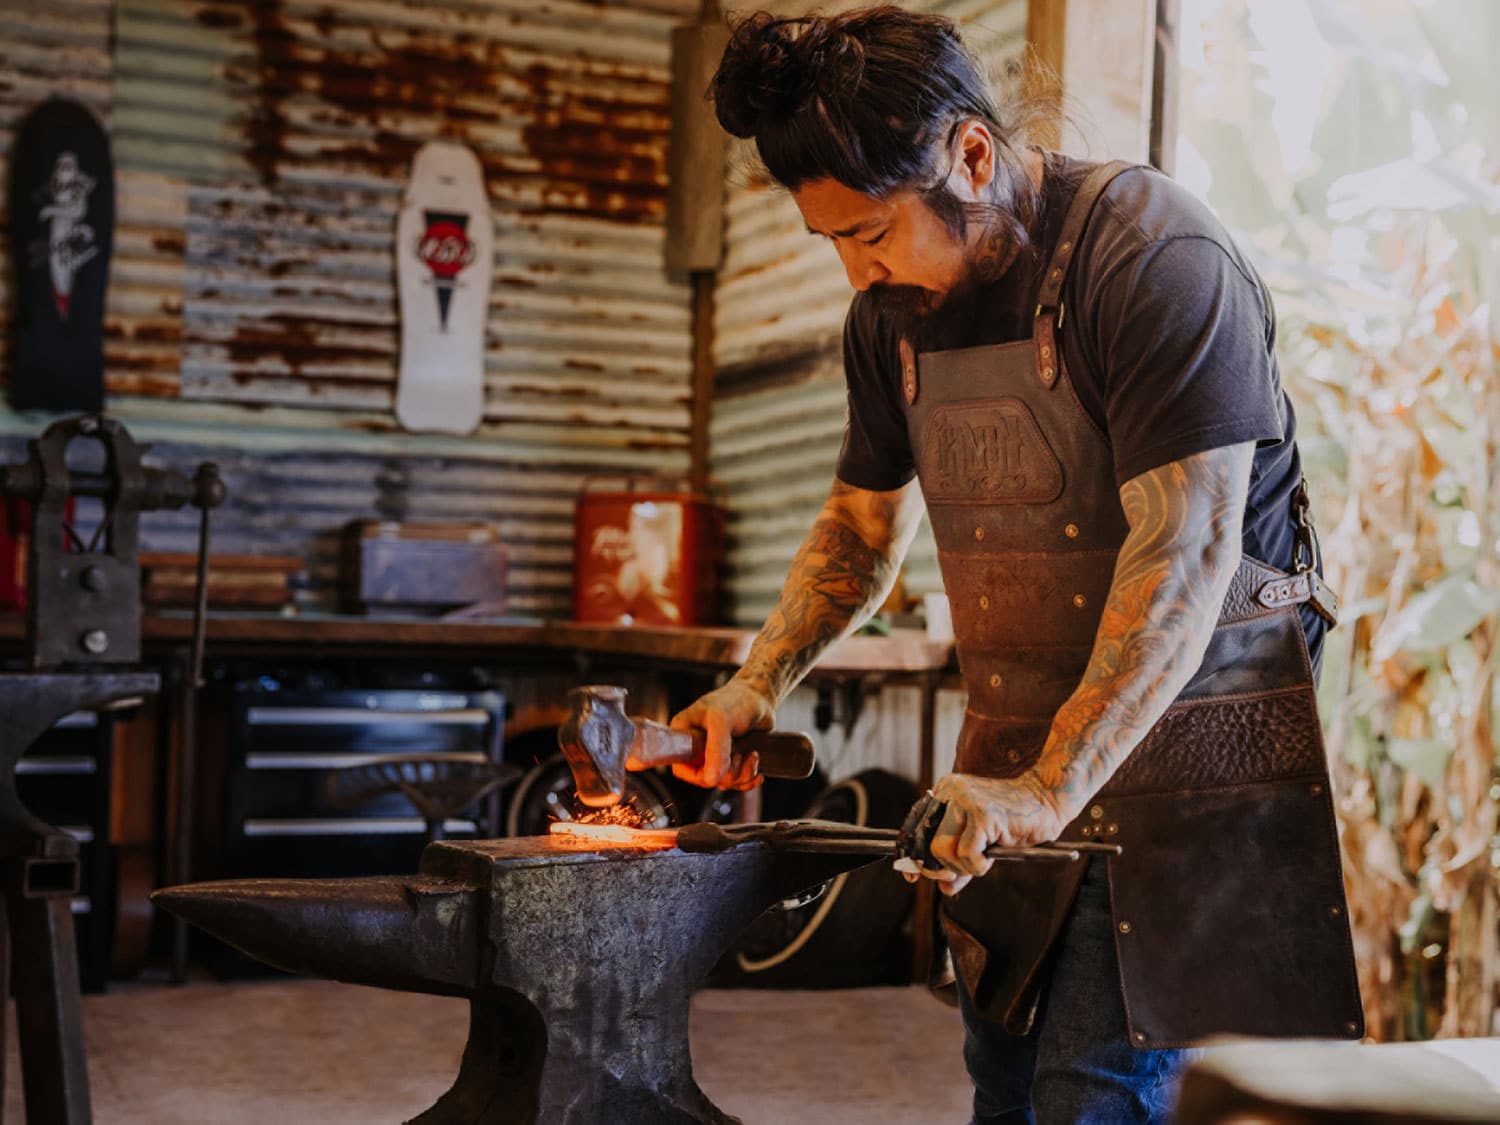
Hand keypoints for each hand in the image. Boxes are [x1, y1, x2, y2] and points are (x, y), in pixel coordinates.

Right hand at [669, 677, 775, 789]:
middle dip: (728, 773)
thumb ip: (715, 749)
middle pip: (706, 780)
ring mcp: (716, 755)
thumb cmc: (738, 700)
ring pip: (724, 782)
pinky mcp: (732, 760)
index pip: (681, 769)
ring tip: (751, 754)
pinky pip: (738, 782)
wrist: (761, 697)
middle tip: (738, 755)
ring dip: (743, 773)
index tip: (715, 768)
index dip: (698, 775)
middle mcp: (698, 748)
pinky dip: (750, 776)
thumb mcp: (722, 720)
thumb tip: (710, 779)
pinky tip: (755, 761)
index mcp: (685, 735)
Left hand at [902, 772, 1067, 895]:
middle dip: (938, 867)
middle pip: (924, 842)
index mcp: (944, 793)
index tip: (911, 877)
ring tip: (981, 861)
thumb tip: (943, 888)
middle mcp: (950, 792)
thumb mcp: (980, 843)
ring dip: (961, 867)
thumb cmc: (1014, 820)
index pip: (914, 827)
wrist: (1046, 801)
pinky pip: (965, 854)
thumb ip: (960, 863)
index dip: (910, 855)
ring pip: (941, 849)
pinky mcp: (984, 815)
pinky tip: (990, 858)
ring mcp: (966, 801)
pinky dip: (977, 866)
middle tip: (959, 873)